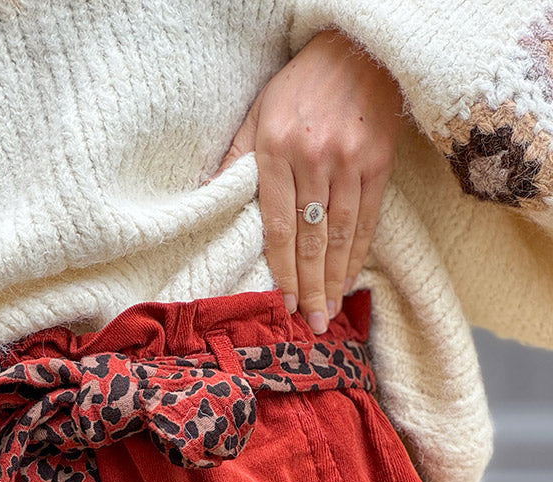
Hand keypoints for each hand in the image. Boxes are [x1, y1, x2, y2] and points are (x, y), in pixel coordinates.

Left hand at [212, 29, 407, 331]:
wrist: (357, 48)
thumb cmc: (300, 84)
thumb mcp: (258, 112)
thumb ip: (237, 158)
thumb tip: (209, 199)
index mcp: (278, 149)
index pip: (279, 225)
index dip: (281, 269)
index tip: (282, 303)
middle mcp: (315, 158)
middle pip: (312, 238)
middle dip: (310, 287)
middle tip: (312, 325)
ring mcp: (351, 162)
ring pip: (341, 235)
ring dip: (335, 280)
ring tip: (330, 313)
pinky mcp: (379, 163)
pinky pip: (368, 219)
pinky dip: (358, 254)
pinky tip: (350, 280)